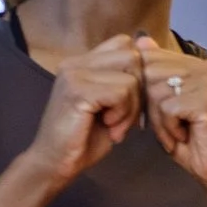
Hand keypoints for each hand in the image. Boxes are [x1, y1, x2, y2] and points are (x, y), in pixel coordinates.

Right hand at [24, 34, 143, 183]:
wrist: (55, 162)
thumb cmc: (85, 138)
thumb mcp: (114, 106)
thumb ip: (128, 83)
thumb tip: (151, 55)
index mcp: (83, 62)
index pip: (125, 43)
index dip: (138, 72)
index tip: (129, 102)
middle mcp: (76, 62)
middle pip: (132, 57)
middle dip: (138, 91)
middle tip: (125, 117)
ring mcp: (74, 74)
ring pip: (130, 78)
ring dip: (131, 108)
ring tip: (115, 125)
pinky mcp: (77, 91)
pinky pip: (121, 93)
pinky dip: (123, 115)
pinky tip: (109, 127)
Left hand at [138, 37, 206, 197]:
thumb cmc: (190, 138)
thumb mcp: (163, 102)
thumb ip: (153, 73)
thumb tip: (140, 39)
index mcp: (194, 64)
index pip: (149, 60)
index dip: (144, 90)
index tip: (160, 113)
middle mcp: (204, 67)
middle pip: (149, 74)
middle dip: (150, 106)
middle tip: (169, 126)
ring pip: (156, 92)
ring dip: (159, 120)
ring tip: (177, 132)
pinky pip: (167, 108)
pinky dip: (169, 128)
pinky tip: (184, 136)